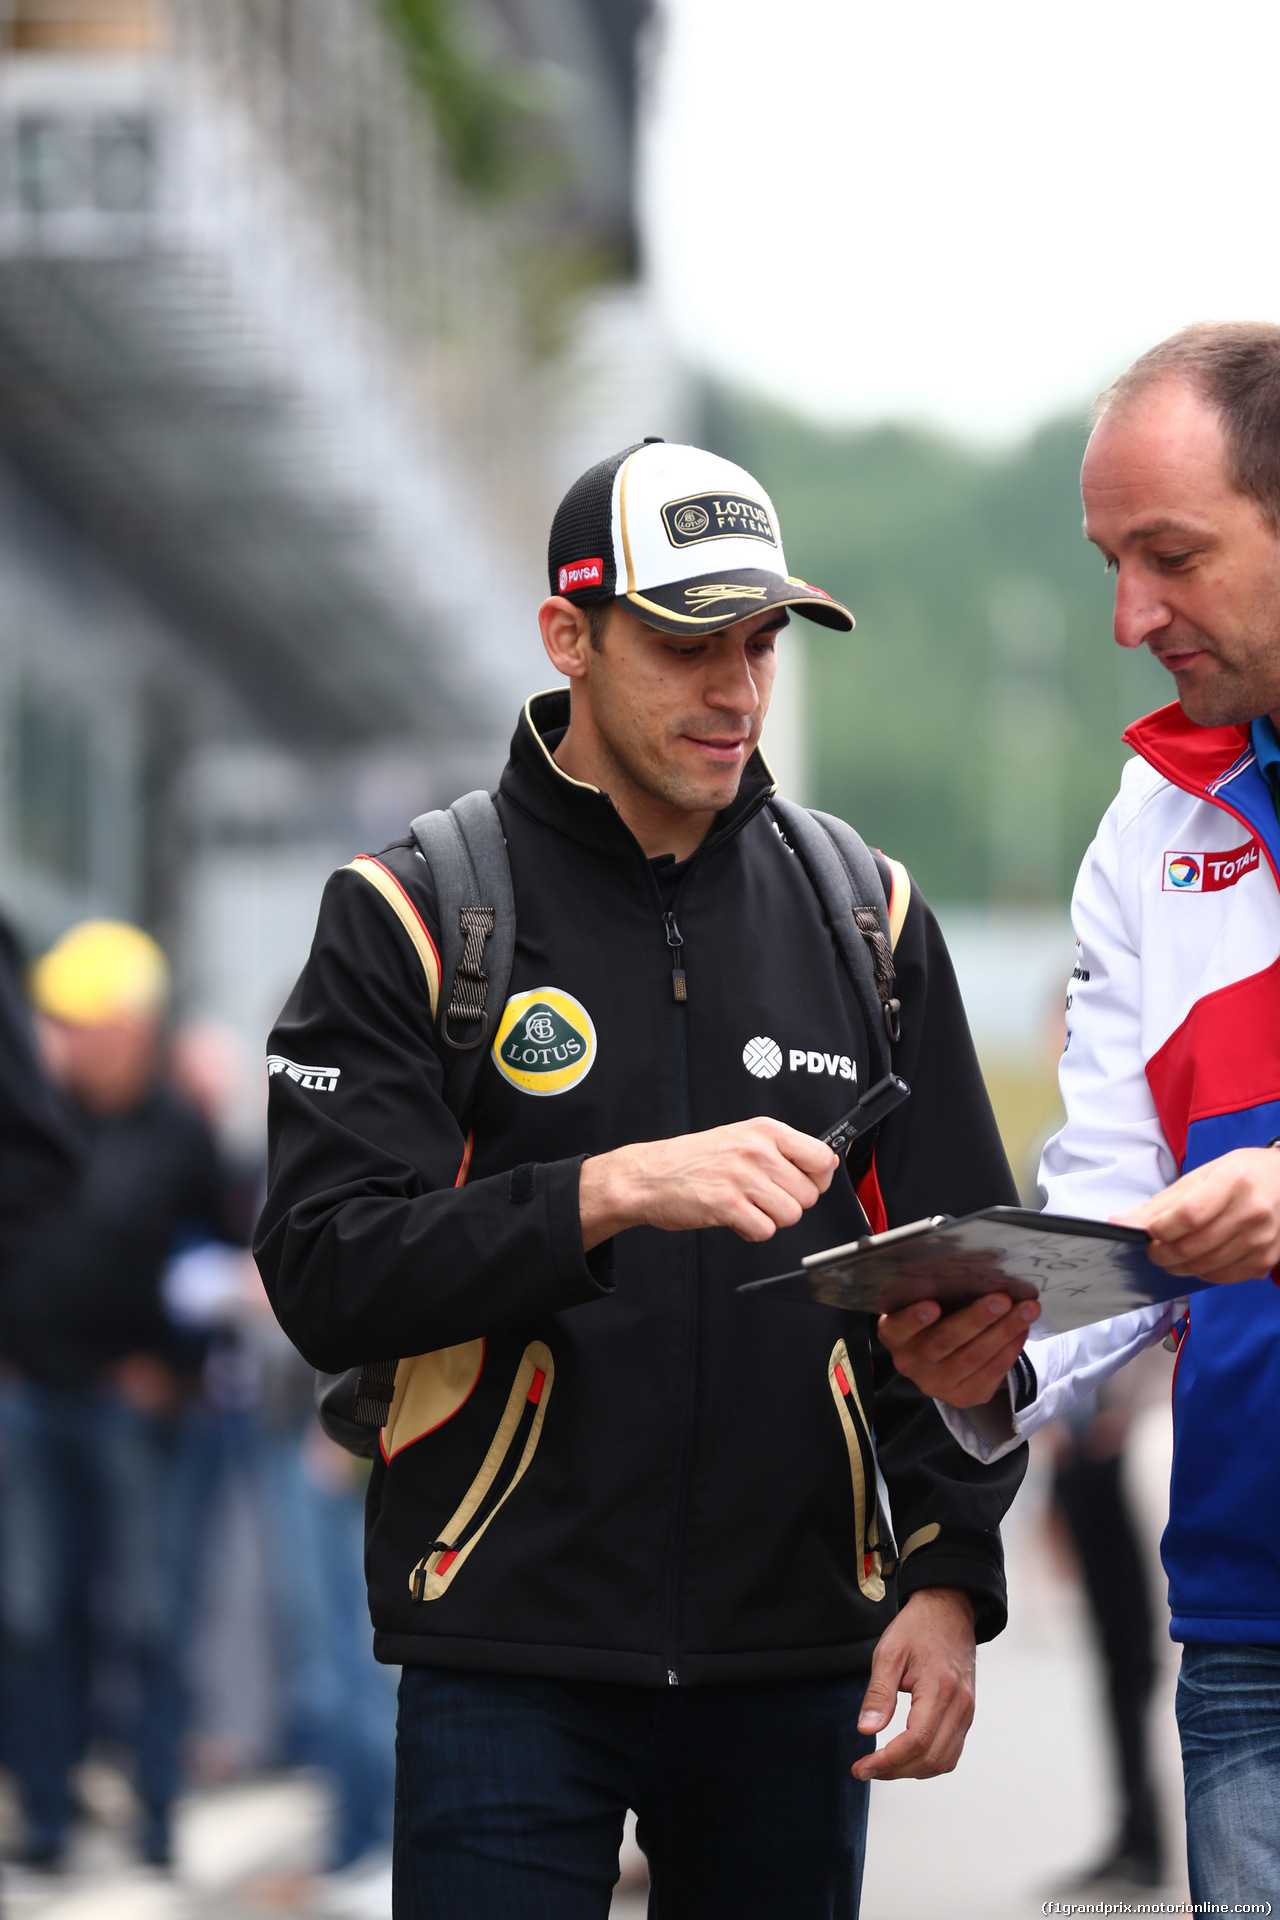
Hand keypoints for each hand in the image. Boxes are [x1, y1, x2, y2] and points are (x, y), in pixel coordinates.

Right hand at [579, 1118, 837, 1249]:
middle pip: (809, 1195)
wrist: (649, 1175)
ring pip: (790, 1215)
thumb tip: (825, 1166)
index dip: (819, 1179)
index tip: (805, 1183)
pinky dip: (752, 1232)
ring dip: (771, 1218)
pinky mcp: (728, 1205)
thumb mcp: (741, 1137)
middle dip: (789, 1203)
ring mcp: (742, 1178)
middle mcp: (757, 1150)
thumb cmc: (693, 1159)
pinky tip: (735, 1218)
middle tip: (762, 1197)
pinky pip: (765, 1231)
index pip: (822, 1157)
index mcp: (765, 1130)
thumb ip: (782, 1149)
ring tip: (747, 1206)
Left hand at [852, 1586, 975, 1780]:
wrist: (949, 1610)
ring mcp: (967, 1711)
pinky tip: (906, 1757)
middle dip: (895, 1771)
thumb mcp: (889, 1652)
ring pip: (944, 1762)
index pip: (916, 1741)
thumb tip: (866, 1730)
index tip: (862, 1768)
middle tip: (865, 1769)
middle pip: (930, 1758)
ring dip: (911, 1771)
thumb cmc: (918, 1627)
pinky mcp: (967, 1714)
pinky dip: (929, 1763)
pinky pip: (952, 1752)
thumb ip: (878, 1693)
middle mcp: (960, 1705)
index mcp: (940, 1688)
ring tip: (883, 1766)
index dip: (888, 1761)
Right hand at [877, 1292, 1040, 1407]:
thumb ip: (938, 1292)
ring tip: (1026, 1310)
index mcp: (894, 1335)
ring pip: (973, 1357)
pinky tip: (1022, 1330)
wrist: (939, 1358)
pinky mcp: (962, 1397)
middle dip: (977, 1318)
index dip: (914, 1318)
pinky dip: (1010, 1350)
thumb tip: (978, 1272)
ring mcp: (936, 1384)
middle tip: (1002, 1299)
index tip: (932, 1304)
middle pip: (946, 1340)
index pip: (899, 1327)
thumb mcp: (925, 1302)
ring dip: (1003, 1331)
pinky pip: (990, 1374)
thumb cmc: (934, 1317)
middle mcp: (910, 1362)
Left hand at [1113, 1148, 1279, 1283]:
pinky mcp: (1266, 1260)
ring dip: (1178, 1266)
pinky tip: (1198, 1258)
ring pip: (1205, 1266)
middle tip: (1153, 1249)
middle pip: (1194, 1246)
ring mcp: (1263, 1239)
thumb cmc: (1240, 1175)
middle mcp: (1253, 1212)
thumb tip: (1119, 1223)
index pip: (1188, 1215)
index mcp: (1234, 1182)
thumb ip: (1161, 1203)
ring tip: (1171, 1253)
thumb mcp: (1201, 1176)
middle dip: (1162, 1253)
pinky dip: (1201, 1272)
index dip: (1161, 1229)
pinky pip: (1222, 1277)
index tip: (1150, 1232)